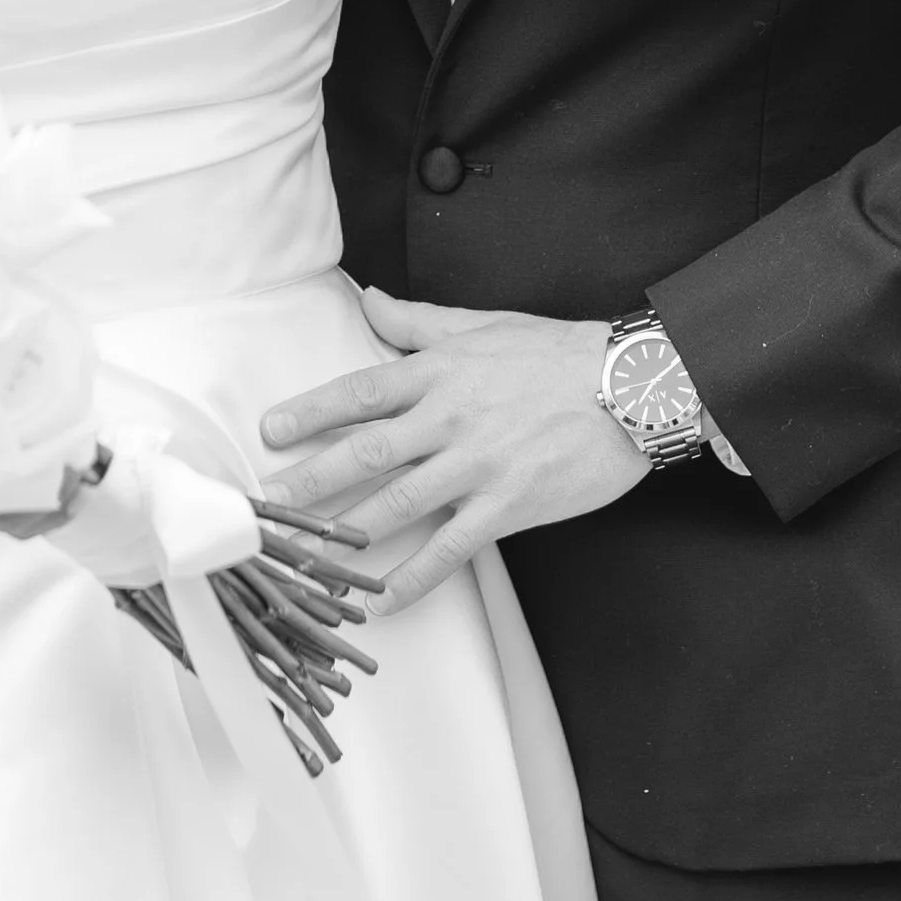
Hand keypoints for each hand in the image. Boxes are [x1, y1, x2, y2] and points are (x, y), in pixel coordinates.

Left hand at [256, 293, 646, 612]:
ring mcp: (478, 464)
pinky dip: (414, 578)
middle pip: (365, 451)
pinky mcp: (509, 505)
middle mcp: (449, 417)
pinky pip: (452, 548)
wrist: (632, 386)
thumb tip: (367, 299)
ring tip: (306, 559)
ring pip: (399, 503)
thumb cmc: (558, 353)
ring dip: (347, 535)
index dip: (310, 411)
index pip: (360, 391)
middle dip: (311, 481)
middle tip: (268, 506)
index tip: (270, 431)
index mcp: (439, 372)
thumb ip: (417, 322)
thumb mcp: (482, 324)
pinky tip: (382, 601)